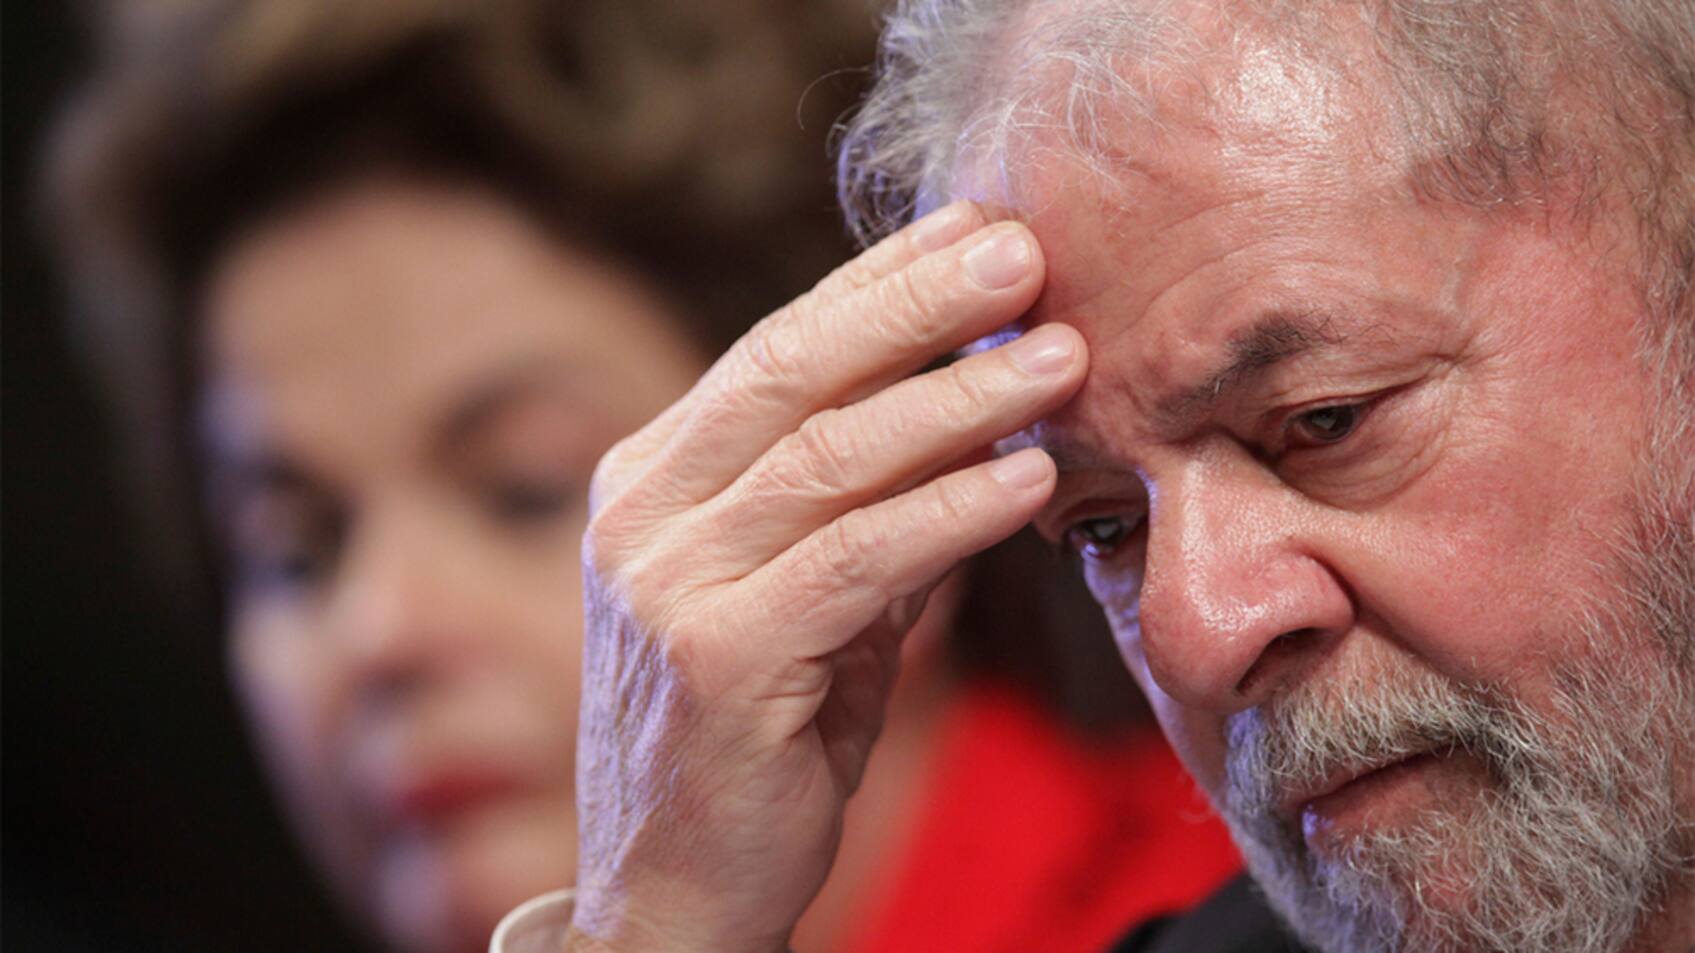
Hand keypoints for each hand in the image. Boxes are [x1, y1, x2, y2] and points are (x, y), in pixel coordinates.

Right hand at [565, 203, 1085, 952]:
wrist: (677, 891)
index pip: (775, 353)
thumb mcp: (811, 599)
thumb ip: (868, 508)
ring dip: (959, 400)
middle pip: (791, 373)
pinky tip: (1027, 477)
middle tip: (1024, 251)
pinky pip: (856, 560)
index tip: (973, 232)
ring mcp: (664, 586)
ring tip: (1060, 356)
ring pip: (830, 460)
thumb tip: (980, 411)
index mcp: (651, 484)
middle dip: (918, 304)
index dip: (879, 285)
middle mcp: (640, 517)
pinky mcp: (712, 658)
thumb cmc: (758, 735)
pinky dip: (950, 512)